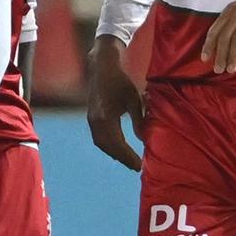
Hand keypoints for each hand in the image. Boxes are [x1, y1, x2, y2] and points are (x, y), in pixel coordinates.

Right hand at [85, 35, 144, 171]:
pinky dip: (109, 146)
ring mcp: (91, 120)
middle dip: (122, 158)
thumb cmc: (120, 81)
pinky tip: (118, 149)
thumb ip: (139, 120)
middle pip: (108, 147)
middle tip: (137, 167)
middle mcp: (95, 121)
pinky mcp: (92, 118)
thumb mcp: (133, 99)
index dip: (128, 156)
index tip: (139, 165)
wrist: (101, 68)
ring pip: (102, 144)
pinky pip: (99, 138)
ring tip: (129, 161)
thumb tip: (144, 139)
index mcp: (105, 117)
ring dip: (115, 154)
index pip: (117, 143)